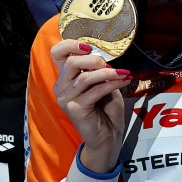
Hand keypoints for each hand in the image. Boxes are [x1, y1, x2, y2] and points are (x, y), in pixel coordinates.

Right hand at [50, 40, 131, 173]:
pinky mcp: (75, 109)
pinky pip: (95, 91)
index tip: (89, 47)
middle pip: (70, 62)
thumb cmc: (105, 108)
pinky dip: (112, 84)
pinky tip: (124, 81)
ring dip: (108, 73)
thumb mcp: (103, 83)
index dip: (70, 44)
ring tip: (123, 73)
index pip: (57, 53)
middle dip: (93, 59)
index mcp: (65, 77)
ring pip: (85, 77)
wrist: (108, 136)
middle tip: (110, 65)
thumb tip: (104, 56)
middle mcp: (61, 87)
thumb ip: (98, 69)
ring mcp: (66, 99)